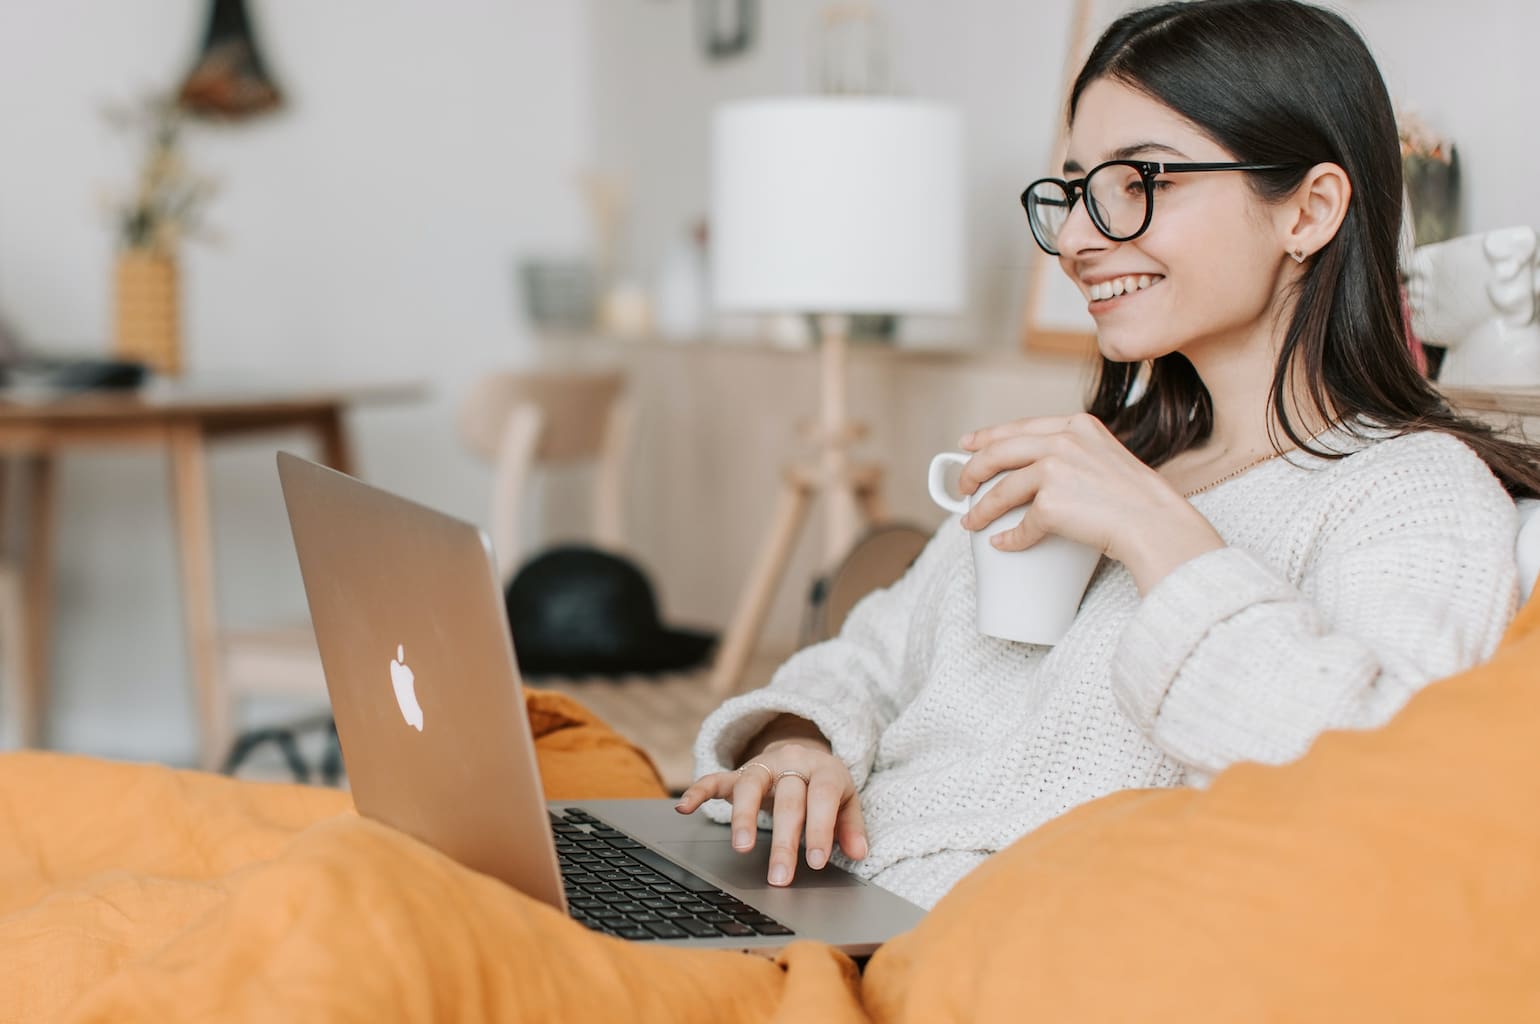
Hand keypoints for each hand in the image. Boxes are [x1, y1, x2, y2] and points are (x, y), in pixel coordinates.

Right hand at [674, 738, 867, 887]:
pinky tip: (685, 808)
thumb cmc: (825, 786)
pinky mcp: (738, 772)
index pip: (822, 798)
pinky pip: (716, 778)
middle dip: (784, 840)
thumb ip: (851, 826)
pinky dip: (699, 791)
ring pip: (750, 785)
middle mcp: (792, 763)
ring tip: (742, 848)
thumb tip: (860, 852)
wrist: (804, 752)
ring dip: (744, 817)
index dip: (820, 829)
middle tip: (780, 876)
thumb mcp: (847, 800)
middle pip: (787, 799)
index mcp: (823, 769)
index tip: (816, 862)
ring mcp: (763, 766)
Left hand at [957, 412, 1222, 592]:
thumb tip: (1039, 472)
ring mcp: (1056, 469)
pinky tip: (1003, 544)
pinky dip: (1010, 538)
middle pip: (1000, 451)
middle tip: (962, 486)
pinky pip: (1021, 524)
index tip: (967, 444)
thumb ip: (1077, 454)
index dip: (988, 436)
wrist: (1158, 525)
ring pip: (1002, 489)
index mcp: (1078, 425)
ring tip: (970, 521)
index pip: (1021, 426)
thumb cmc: (1139, 501)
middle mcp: (1064, 440)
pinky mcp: (1052, 502)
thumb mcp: (1108, 457)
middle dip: (972, 469)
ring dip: (981, 508)